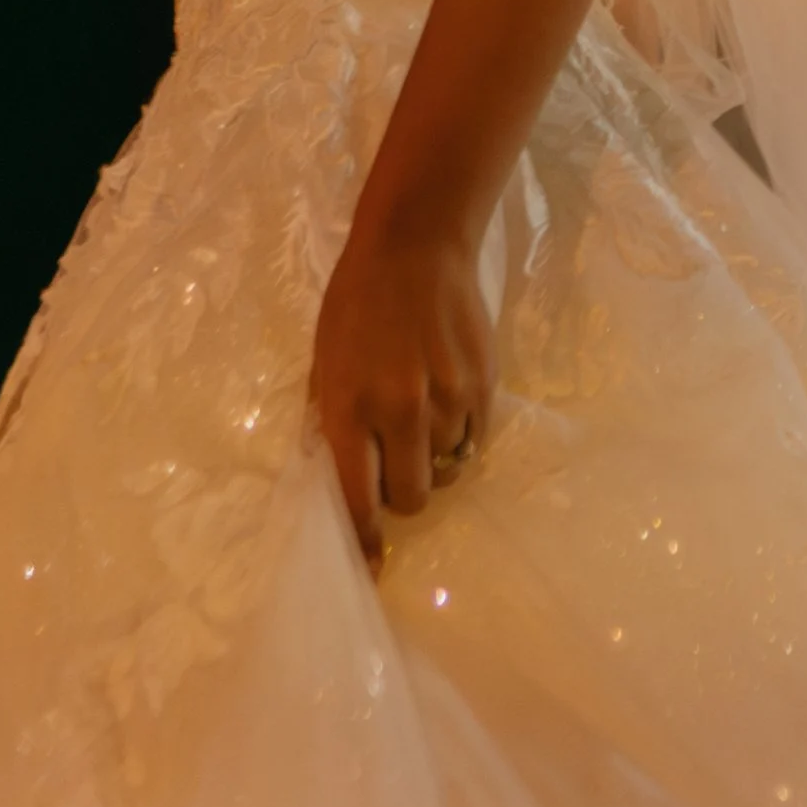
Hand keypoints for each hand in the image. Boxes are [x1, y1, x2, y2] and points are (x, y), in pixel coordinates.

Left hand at [309, 209, 496, 569]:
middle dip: (402, 493)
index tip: (371, 561)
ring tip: (423, 419)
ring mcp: (447, 401)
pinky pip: (474, 440)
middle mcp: (399, 411)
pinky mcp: (483, 388)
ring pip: (447, 470)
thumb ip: (329, 418)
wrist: (416, 245)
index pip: (358, 497)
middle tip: (395, 464)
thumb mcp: (323, 357)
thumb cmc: (356, 300)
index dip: (365, 539)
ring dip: (433, 460)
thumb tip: (337, 475)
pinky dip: (461, 436)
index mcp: (348, 406)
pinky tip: (448, 401)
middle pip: (412, 497)